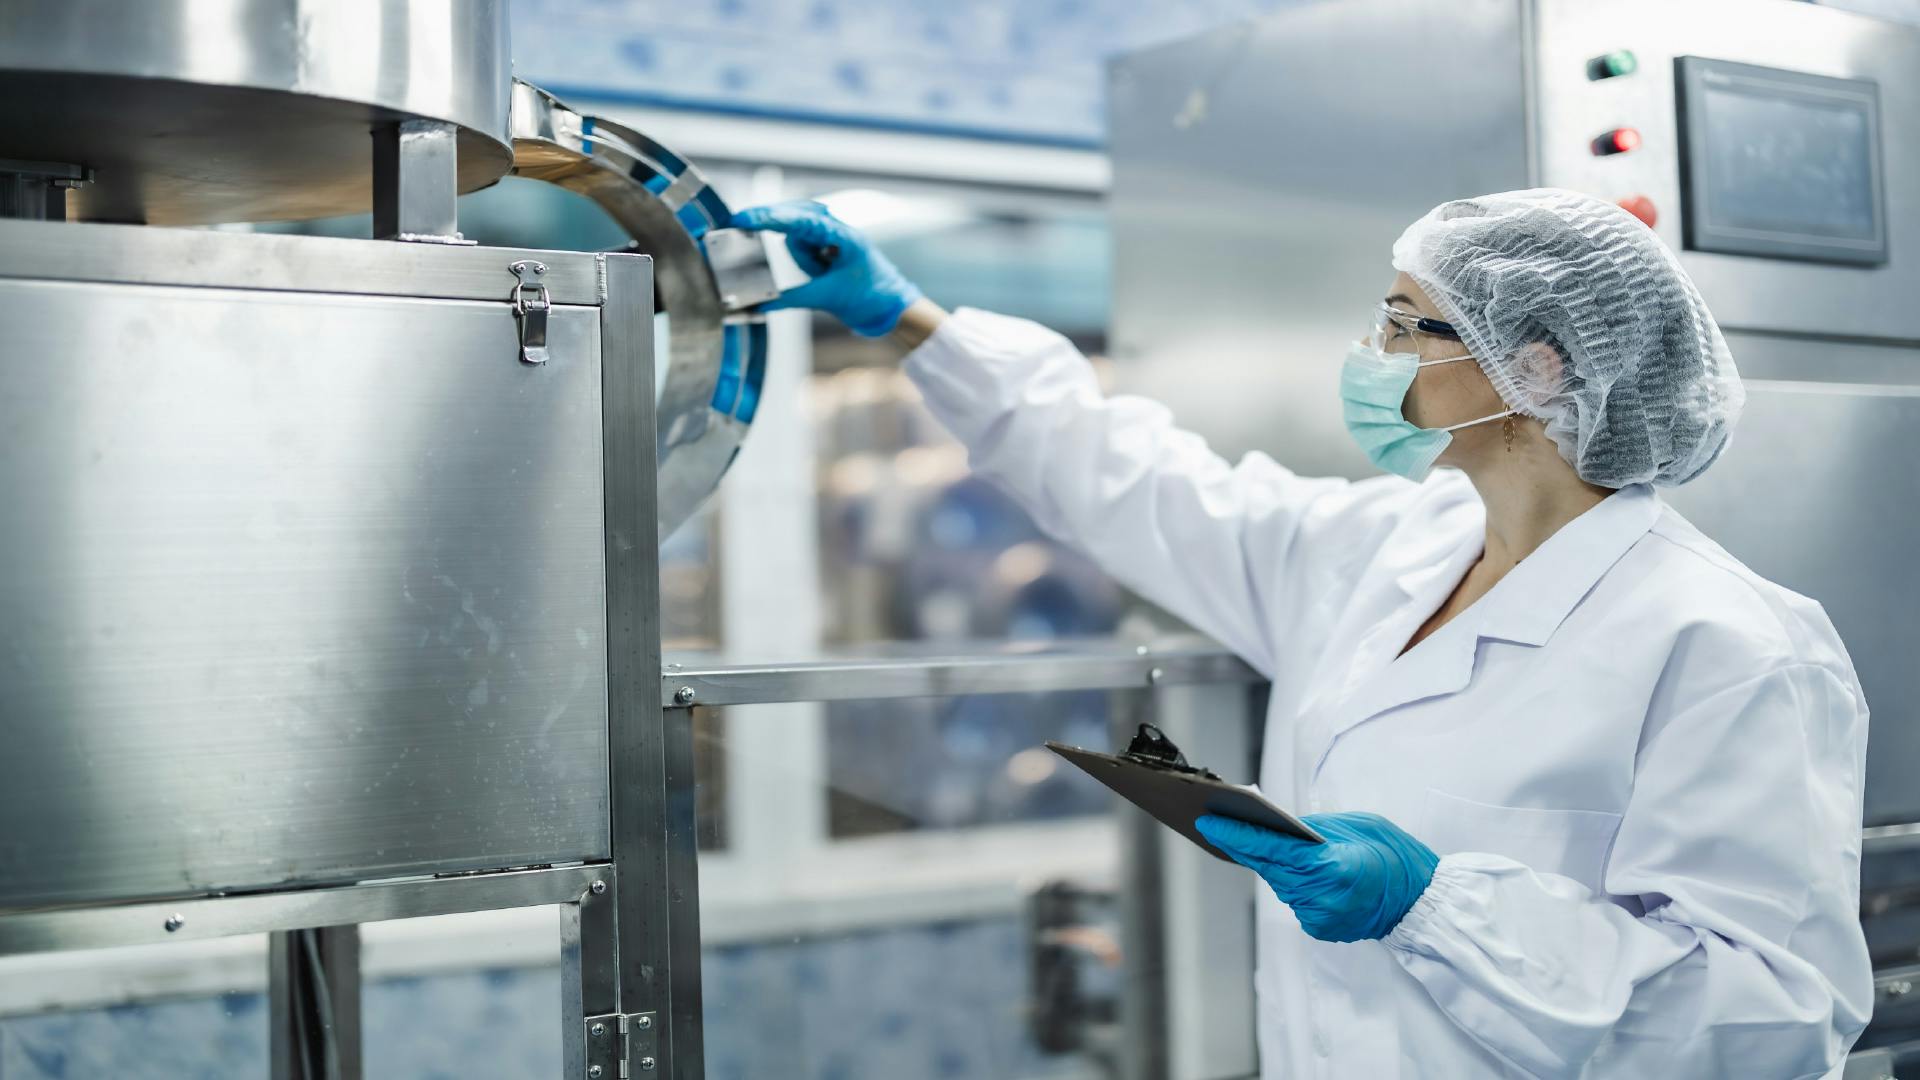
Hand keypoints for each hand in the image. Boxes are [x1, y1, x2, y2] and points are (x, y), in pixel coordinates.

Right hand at [730, 201, 924, 336]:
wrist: (891, 307)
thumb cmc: (871, 296)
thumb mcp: (828, 298)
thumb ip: (791, 299)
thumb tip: (759, 304)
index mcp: (841, 235)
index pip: (797, 220)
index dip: (767, 218)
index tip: (742, 219)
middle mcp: (834, 229)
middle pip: (792, 222)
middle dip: (784, 239)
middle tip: (782, 255)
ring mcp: (830, 236)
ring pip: (795, 241)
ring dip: (802, 261)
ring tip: (823, 275)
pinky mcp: (826, 247)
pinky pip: (801, 249)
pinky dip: (802, 260)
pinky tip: (820, 272)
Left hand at [1196, 811, 1438, 942]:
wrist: (1421, 900)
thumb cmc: (1393, 854)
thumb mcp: (1354, 826)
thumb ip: (1311, 828)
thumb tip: (1270, 822)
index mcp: (1331, 867)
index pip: (1270, 848)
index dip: (1235, 835)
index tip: (1207, 822)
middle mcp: (1320, 897)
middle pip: (1268, 867)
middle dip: (1244, 844)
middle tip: (1218, 822)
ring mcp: (1319, 917)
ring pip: (1279, 884)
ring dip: (1271, 864)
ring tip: (1256, 840)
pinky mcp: (1320, 928)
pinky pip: (1294, 898)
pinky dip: (1292, 882)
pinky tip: (1294, 868)